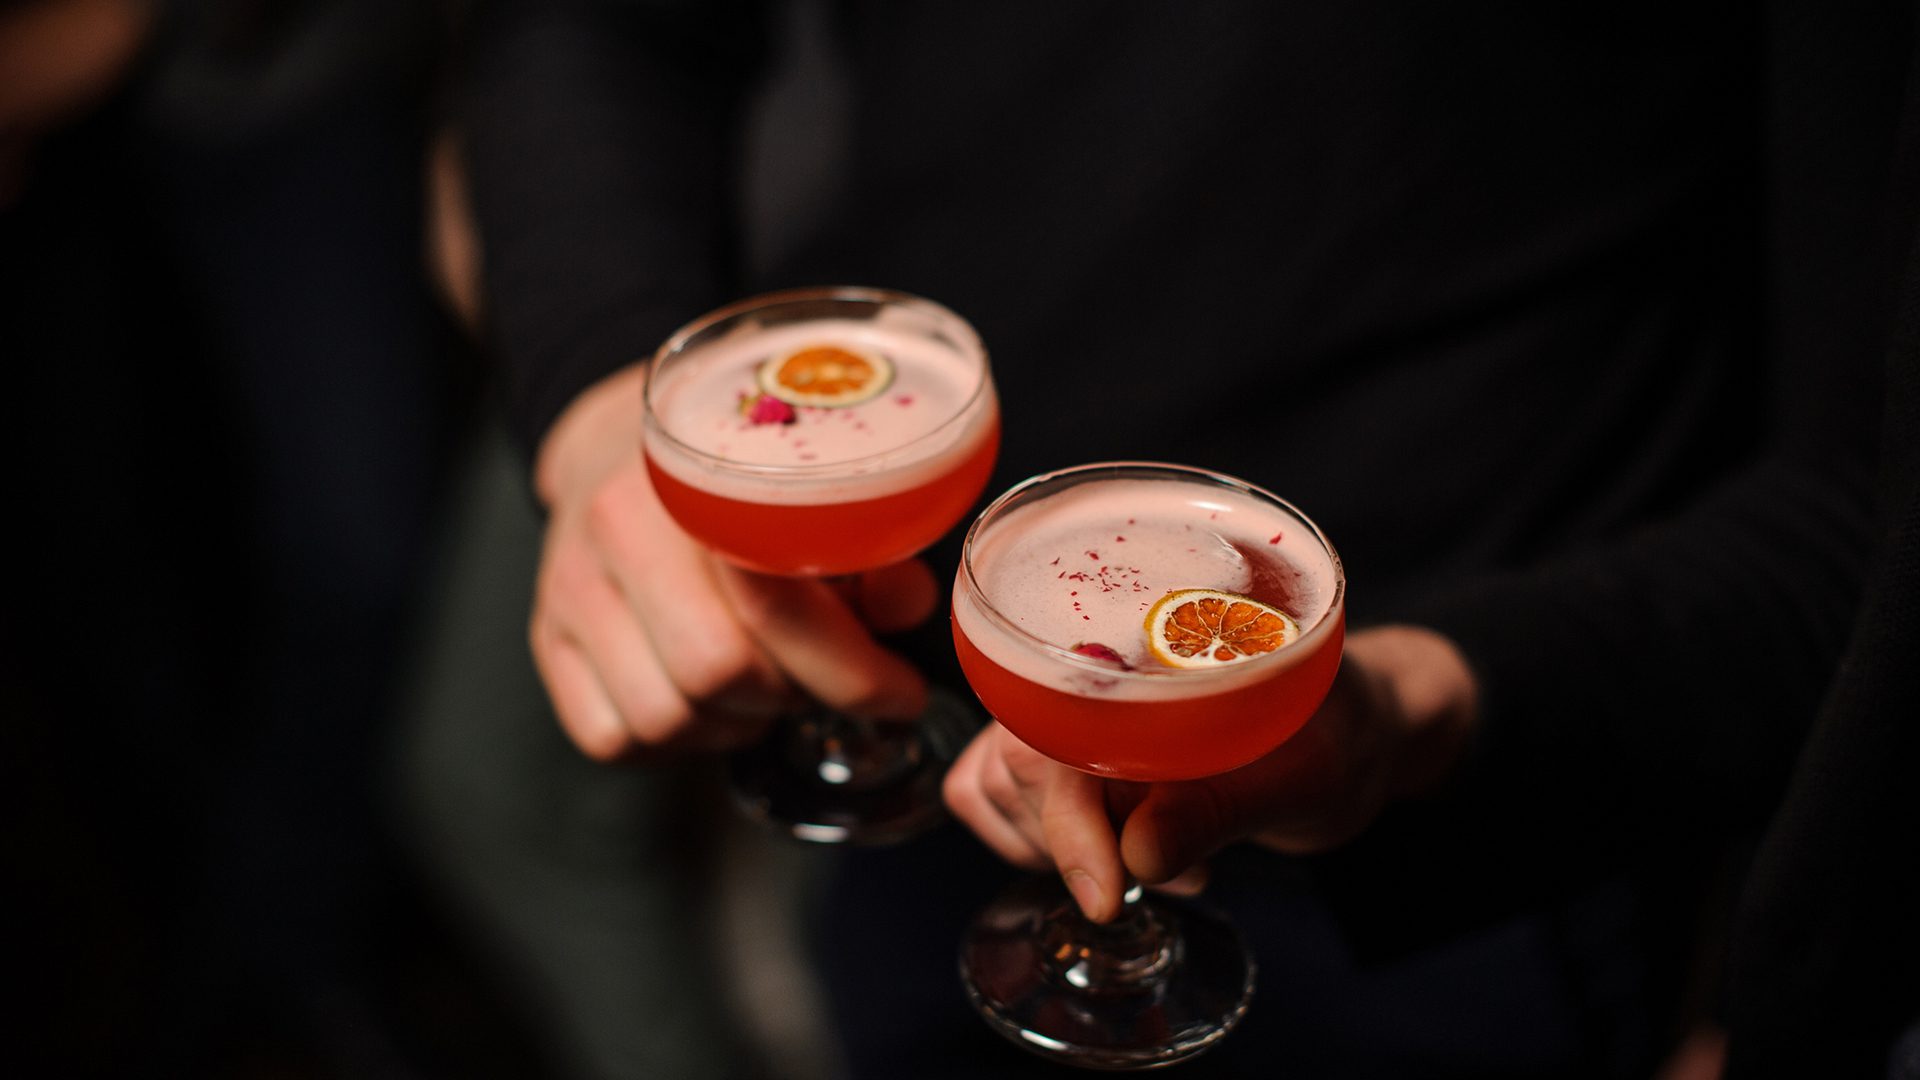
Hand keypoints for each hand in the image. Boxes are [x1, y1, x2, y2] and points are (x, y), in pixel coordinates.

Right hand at [529, 362, 937, 760]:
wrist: (615, 441)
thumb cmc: (734, 478)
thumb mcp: (817, 493)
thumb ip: (870, 552)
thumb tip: (905, 607)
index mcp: (695, 480)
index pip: (775, 608)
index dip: (852, 672)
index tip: (900, 693)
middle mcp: (619, 527)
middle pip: (718, 673)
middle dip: (791, 694)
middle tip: (819, 679)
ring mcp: (571, 587)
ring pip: (663, 718)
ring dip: (732, 723)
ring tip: (761, 685)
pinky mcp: (545, 636)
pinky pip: (609, 737)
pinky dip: (670, 739)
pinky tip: (702, 700)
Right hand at [943, 625, 1477, 919]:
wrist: (1358, 730)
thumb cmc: (1345, 734)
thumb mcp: (1305, 778)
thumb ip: (1223, 809)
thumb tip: (1139, 854)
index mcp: (1151, 640)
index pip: (1061, 725)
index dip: (1070, 818)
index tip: (1108, 894)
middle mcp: (1097, 661)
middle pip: (1017, 756)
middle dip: (1080, 842)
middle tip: (1181, 872)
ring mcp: (1071, 702)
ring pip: (996, 776)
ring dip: (1062, 844)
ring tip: (1169, 862)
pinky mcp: (1063, 740)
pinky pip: (993, 786)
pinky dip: (1031, 835)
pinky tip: (1109, 855)